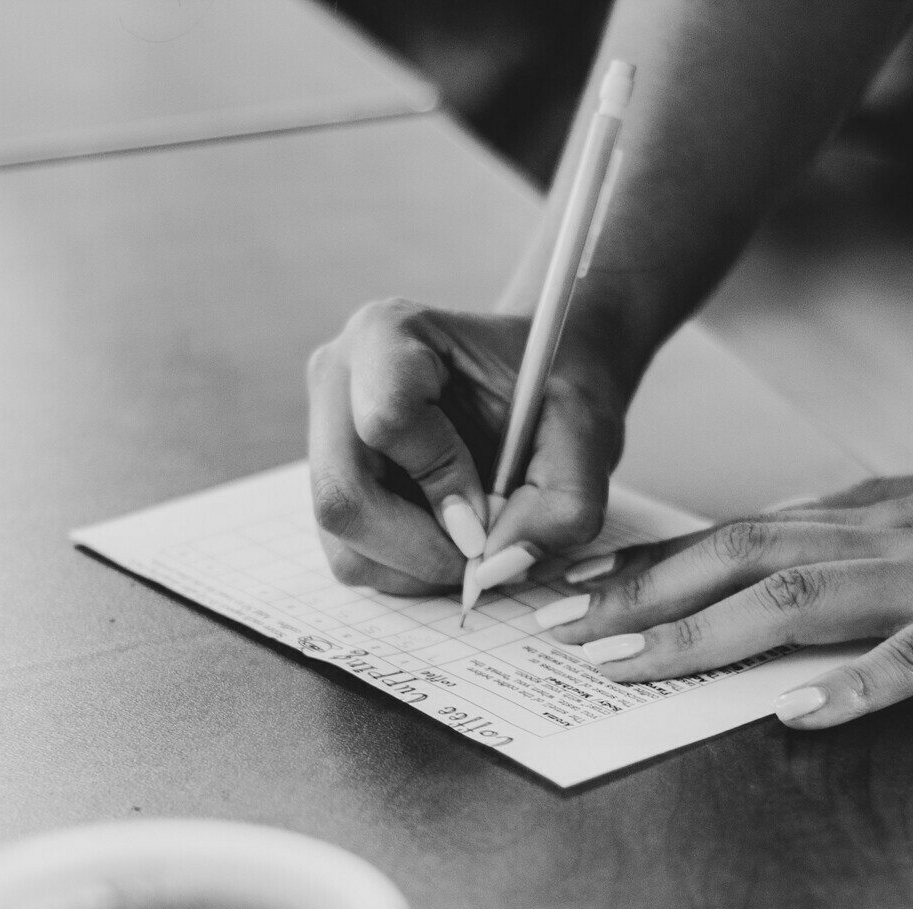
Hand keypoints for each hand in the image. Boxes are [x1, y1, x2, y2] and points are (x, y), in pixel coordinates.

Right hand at [306, 298, 630, 593]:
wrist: (539, 382)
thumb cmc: (558, 391)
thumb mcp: (588, 432)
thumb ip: (564, 500)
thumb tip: (500, 564)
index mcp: (388, 333)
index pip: (387, 419)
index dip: (442, 481)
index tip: (492, 510)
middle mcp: (338, 379)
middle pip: (342, 494)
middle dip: (421, 546)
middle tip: (482, 555)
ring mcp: (324, 434)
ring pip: (341, 540)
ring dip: (416, 567)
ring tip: (474, 542)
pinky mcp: (331, 482)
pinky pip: (349, 556)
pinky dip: (406, 571)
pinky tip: (449, 541)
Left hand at [535, 454, 912, 727]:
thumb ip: (861, 523)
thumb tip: (779, 537)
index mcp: (875, 509)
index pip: (740, 530)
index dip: (654, 560)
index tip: (578, 588)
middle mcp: (890, 531)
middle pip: (741, 556)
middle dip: (644, 595)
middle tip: (563, 632)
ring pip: (801, 598)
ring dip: (708, 634)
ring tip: (633, 668)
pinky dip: (857, 683)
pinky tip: (802, 715)